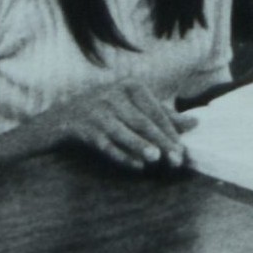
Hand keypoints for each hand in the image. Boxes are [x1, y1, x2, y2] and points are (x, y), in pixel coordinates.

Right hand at [48, 80, 193, 171]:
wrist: (58, 119)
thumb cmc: (104, 113)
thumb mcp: (132, 108)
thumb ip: (161, 115)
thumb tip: (194, 123)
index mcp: (129, 86)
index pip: (154, 111)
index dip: (170, 132)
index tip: (183, 150)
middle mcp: (112, 94)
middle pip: (142, 121)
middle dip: (161, 141)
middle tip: (177, 160)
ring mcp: (95, 110)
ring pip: (123, 131)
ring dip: (140, 145)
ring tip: (156, 158)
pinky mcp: (81, 127)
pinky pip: (105, 144)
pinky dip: (121, 155)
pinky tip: (135, 165)